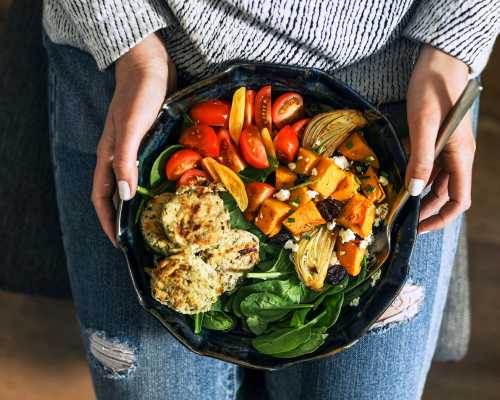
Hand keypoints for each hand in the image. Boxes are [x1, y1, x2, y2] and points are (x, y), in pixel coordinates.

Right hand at [91, 32, 175, 244]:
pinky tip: (175, 190)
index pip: (103, 197)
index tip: (120, 243)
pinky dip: (159, 183)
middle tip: (145, 238)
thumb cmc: (138, 95)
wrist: (150, 65)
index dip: (109, 221)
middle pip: (119, 194)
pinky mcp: (152, 140)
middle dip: (127, 218)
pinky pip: (152, 169)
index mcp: (109, 156)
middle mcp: (121, 156)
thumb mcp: (130, 128)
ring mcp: (137, 148)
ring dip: (144, 202)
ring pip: (137, 183)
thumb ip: (125, 160)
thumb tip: (125, 197)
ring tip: (162, 221)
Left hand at [406, 45, 474, 232]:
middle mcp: (456, 156)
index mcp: (460, 156)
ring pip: (435, 181)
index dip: (441, 218)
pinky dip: (415, 176)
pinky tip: (397, 179)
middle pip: (444, 194)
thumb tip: (416, 191)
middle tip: (398, 218)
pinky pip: (427, 165)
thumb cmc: (433, 89)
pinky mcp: (435, 139)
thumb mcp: (424, 126)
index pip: (459, 200)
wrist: (438, 61)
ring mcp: (446, 148)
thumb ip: (421, 159)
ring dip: (418, 194)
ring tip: (394, 203)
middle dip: (424, 209)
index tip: (418, 227)